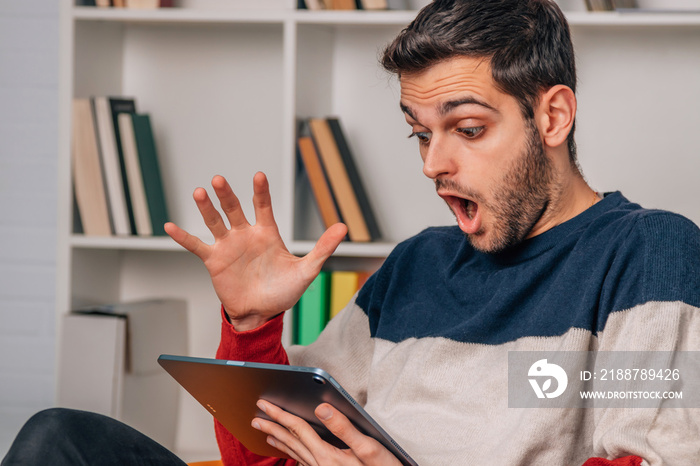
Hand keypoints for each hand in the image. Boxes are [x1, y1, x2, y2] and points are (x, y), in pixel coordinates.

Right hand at [164, 172, 346, 330]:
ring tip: (199, 192)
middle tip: (219, 180)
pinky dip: (183, 237)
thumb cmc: (283, 292)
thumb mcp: (306, 270)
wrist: (262, 314)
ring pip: (215, 222)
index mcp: (267, 233)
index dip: (260, 192)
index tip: (258, 176)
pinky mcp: (214, 261)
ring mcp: (228, 246)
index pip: (263, 206)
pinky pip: (195, 246)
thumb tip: (343, 227)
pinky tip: (169, 226)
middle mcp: (245, 235)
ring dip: (206, 208)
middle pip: (234, 209)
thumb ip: (323, 248)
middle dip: (227, 195)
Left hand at [252, 400, 401, 465]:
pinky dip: (292, 453)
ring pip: (294, 453)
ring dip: (279, 440)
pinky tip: (291, 451)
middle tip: (255, 417)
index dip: (280, 414)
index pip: (297, 429)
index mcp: (326, 455)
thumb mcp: (368, 448)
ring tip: (266, 432)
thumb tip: (321, 409)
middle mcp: (320, 465)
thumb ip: (343, 428)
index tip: (263, 403)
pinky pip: (302, 461)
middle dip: (272, 426)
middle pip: (291, 441)